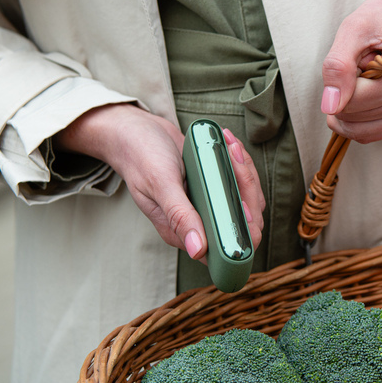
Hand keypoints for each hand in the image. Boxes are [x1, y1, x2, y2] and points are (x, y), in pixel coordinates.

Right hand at [53, 103, 264, 260]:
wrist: (134, 131)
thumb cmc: (141, 157)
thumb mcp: (160, 184)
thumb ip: (179, 216)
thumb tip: (198, 251)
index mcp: (182, 231)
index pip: (225, 247)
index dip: (242, 230)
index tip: (241, 201)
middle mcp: (198, 221)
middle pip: (244, 222)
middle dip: (248, 190)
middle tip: (234, 160)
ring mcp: (207, 203)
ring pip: (246, 200)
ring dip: (246, 172)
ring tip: (231, 147)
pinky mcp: (213, 186)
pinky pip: (239, 182)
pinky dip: (240, 163)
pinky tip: (230, 145)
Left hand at [320, 0, 381, 142]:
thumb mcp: (355, 28)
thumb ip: (339, 65)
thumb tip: (330, 106)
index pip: (354, 101)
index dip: (344, 79)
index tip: (361, 56)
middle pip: (354, 118)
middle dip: (345, 92)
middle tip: (362, 64)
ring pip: (358, 130)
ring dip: (349, 105)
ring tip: (366, 76)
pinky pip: (368, 133)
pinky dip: (356, 117)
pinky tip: (364, 91)